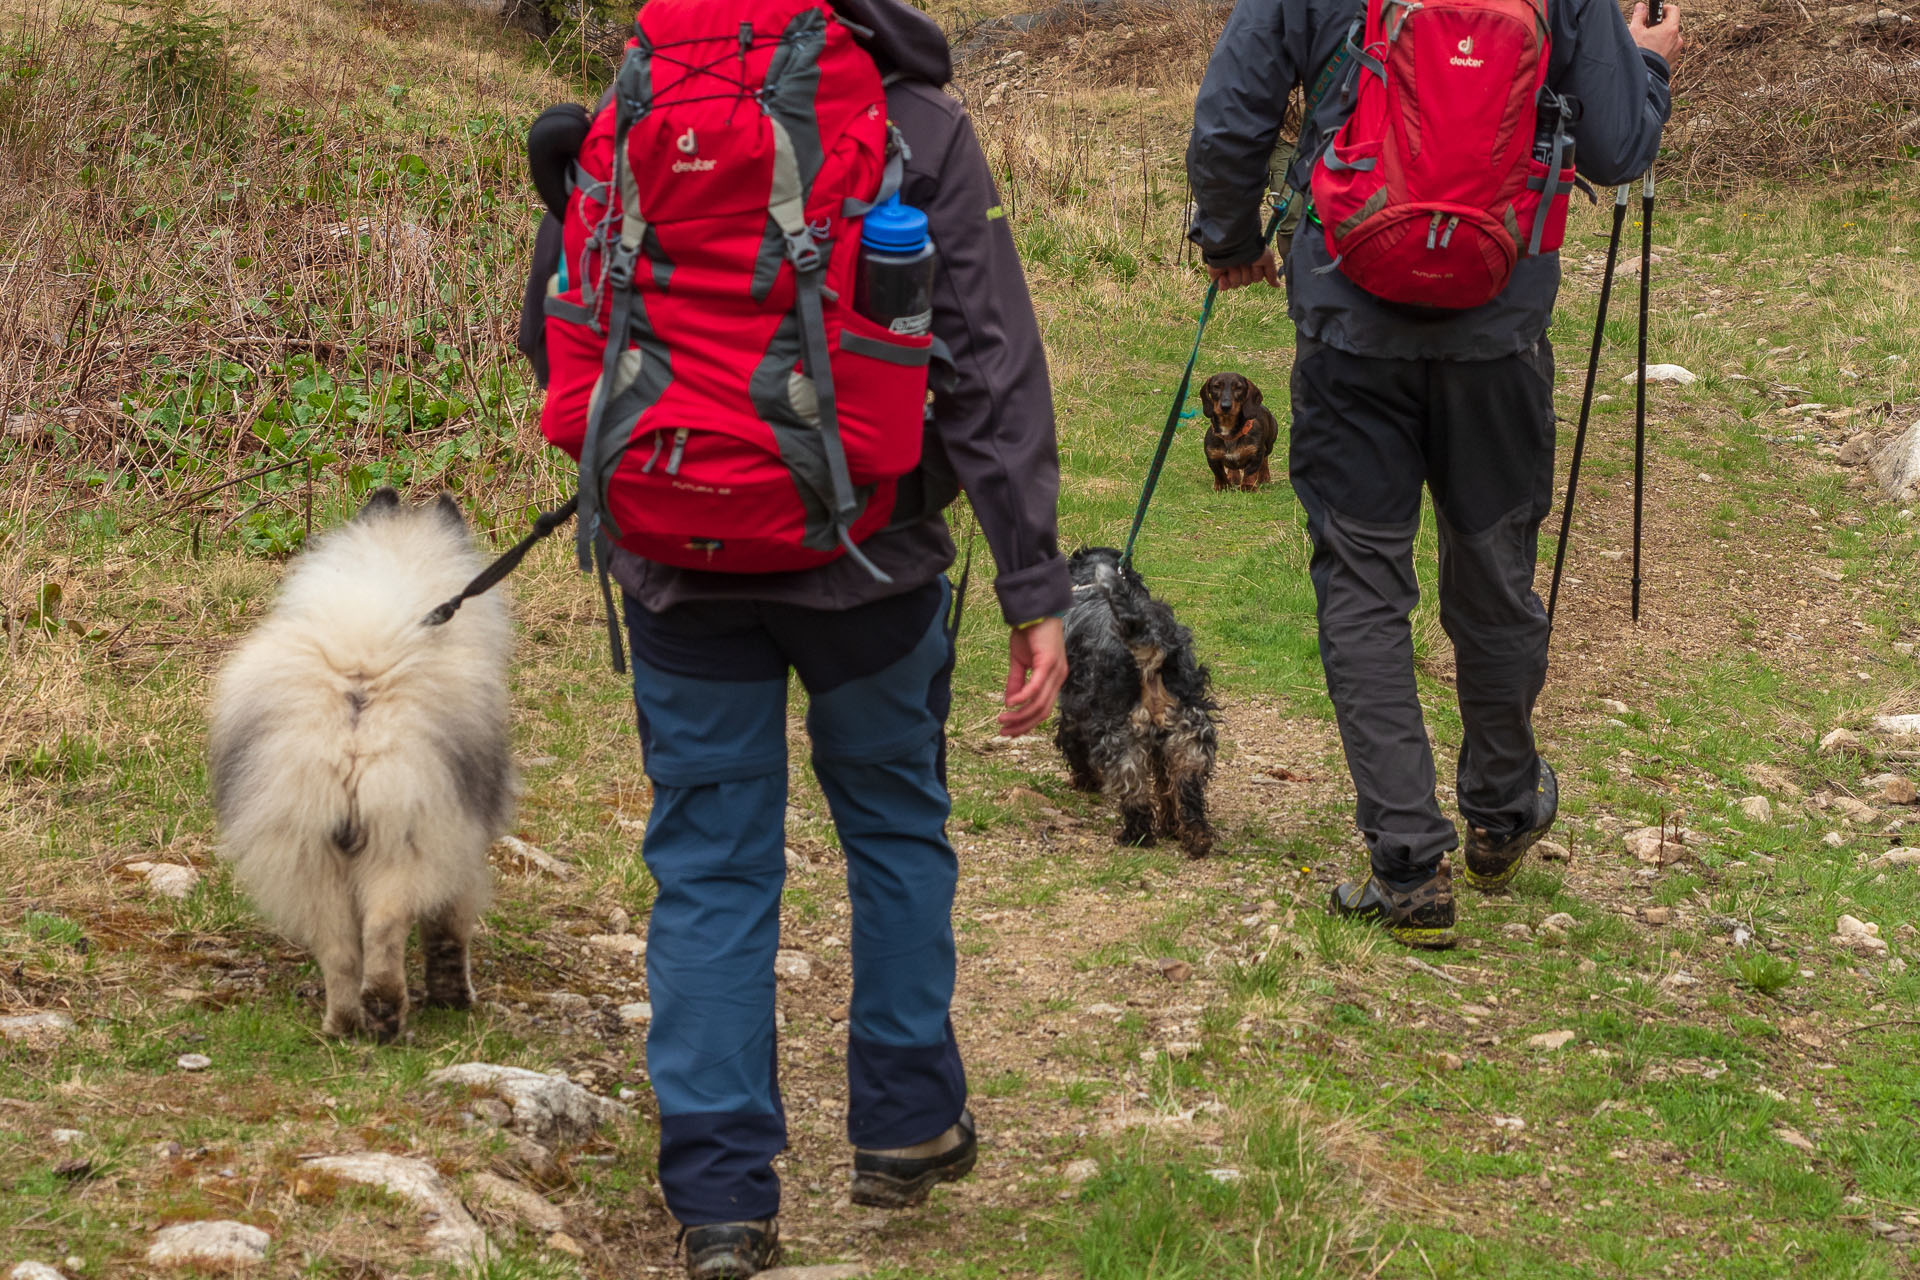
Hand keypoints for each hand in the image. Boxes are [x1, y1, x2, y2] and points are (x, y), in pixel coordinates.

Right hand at [999, 617, 1066, 737]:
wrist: (1035, 609)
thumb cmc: (1030, 632)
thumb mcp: (1020, 661)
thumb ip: (1016, 682)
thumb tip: (1009, 702)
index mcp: (1054, 679)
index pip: (1044, 709)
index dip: (1027, 723)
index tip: (1010, 731)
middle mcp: (1058, 678)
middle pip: (1043, 712)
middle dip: (1022, 725)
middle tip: (1003, 732)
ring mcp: (1056, 671)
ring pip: (1039, 704)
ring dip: (1019, 715)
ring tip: (1002, 720)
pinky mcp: (1049, 663)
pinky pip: (1035, 687)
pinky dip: (1022, 698)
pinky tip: (1010, 704)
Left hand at [1207, 249, 1279, 291]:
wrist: (1233, 243)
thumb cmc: (1252, 248)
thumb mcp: (1267, 259)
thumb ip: (1271, 273)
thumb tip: (1278, 286)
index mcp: (1251, 263)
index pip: (1257, 278)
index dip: (1257, 272)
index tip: (1255, 261)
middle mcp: (1240, 268)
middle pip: (1247, 282)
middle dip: (1246, 273)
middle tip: (1243, 261)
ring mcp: (1228, 271)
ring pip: (1236, 284)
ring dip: (1236, 274)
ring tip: (1233, 263)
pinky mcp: (1217, 275)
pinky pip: (1223, 287)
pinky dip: (1224, 282)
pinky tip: (1224, 275)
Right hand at [1629, 2, 1682, 62]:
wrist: (1642, 78)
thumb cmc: (1639, 55)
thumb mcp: (1635, 31)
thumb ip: (1639, 16)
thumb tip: (1641, 7)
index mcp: (1670, 29)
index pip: (1674, 10)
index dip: (1664, 9)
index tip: (1656, 13)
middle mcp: (1677, 39)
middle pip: (1670, 26)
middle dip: (1659, 27)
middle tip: (1647, 31)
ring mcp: (1676, 52)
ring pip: (1669, 40)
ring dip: (1661, 40)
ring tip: (1648, 46)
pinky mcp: (1673, 62)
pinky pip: (1669, 52)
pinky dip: (1661, 51)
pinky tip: (1651, 55)